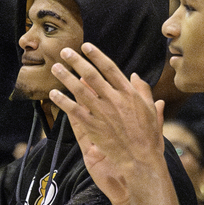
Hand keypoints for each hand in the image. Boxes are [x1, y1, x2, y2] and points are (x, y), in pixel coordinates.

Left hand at [48, 42, 166, 204]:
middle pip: (92, 75)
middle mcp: (114, 100)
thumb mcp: (149, 109)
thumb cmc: (147, 135)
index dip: (96, 56)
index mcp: (128, 93)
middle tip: (65, 51)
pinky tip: (53, 94)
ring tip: (55, 68)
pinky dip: (63, 102)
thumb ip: (143, 91)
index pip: (110, 68)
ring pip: (80, 91)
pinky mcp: (93, 127)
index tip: (86, 46)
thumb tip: (135, 76)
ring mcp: (102, 113)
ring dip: (66, 78)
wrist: (140, 158)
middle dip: (77, 62)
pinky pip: (74, 111)